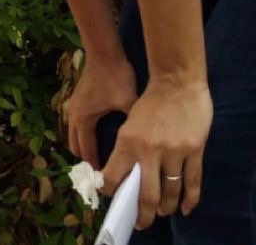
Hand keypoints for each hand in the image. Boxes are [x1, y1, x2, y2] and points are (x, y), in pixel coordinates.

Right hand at [66, 52, 137, 167]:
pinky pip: (78, 127)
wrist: (104, 52)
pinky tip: (102, 138)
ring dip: (86, 148)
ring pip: (75, 137)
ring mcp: (73, 108)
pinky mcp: (77, 102)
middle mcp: (74, 117)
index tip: (112, 182)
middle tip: (109, 173)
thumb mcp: (129, 103)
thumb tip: (146, 149)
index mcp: (84, 121)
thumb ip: (134, 126)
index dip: (98, 169)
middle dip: (89, 162)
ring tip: (106, 160)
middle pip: (76, 148)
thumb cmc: (116, 77)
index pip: (87, 153)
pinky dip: (86, 137)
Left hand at [100, 77, 211, 228]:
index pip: (115, 176)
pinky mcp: (194, 150)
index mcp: (127, 140)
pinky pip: (192, 182)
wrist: (176, 83)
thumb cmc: (150, 102)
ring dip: (167, 207)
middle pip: (146, 194)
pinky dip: (190, 199)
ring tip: (163, 213)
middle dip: (143, 214)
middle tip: (141, 224)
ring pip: (171, 191)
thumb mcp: (130, 122)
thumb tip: (122, 174)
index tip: (113, 199)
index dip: (113, 192)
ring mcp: (173, 151)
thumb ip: (127, 148)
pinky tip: (186, 208)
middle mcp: (149, 149)